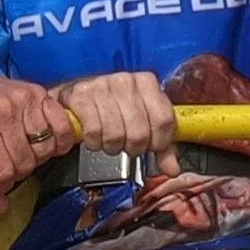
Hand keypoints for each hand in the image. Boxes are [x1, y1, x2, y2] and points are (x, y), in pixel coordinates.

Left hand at [0, 73, 71, 197]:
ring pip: (46, 147)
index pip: (2, 171)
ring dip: (38, 156)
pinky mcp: (39, 93)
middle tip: (10, 164)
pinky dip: (60, 140)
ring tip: (25, 151)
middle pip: (26, 162)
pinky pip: (62, 126)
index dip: (2, 183)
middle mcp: (1, 112)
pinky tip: (48, 142)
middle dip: (18, 171)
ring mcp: (23, 101)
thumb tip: (0, 205)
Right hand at [57, 70, 178, 163]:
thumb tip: (172, 168)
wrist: (77, 95)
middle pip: (140, 132)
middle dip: (133, 148)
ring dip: (112, 146)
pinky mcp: (81, 96)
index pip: (164, 120)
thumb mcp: (141, 120)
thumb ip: (160, 144)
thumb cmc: (112, 107)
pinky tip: (95, 137)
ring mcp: (102, 86)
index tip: (152, 146)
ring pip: (116, 134)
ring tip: (110, 140)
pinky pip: (94, 132)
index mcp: (146, 82)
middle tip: (127, 145)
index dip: (159, 142)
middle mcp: (125, 81)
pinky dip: (94, 142)